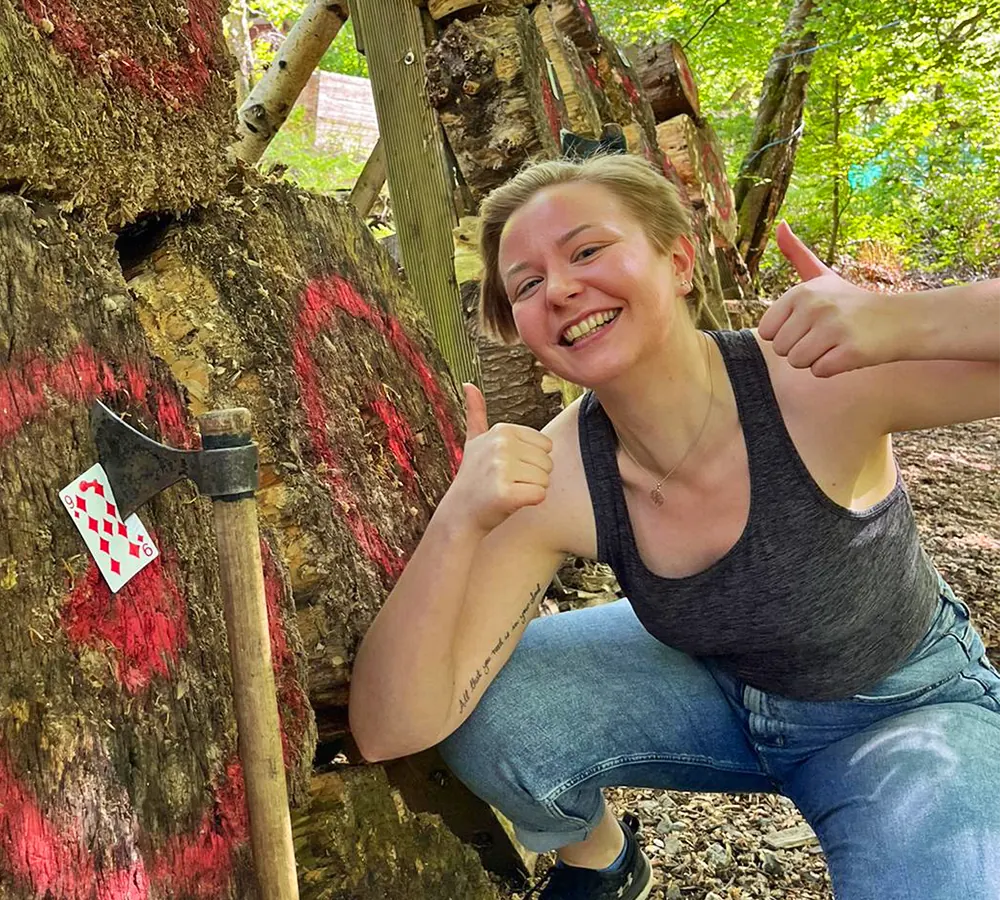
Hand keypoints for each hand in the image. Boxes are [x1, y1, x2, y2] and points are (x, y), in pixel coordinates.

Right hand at [444, 384, 553, 533]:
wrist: (460, 513)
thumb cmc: (474, 478)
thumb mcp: (474, 441)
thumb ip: (476, 413)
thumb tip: (469, 385)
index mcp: (502, 430)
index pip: (546, 445)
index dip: (531, 461)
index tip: (507, 467)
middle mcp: (501, 445)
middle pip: (548, 462)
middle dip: (532, 476)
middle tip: (507, 481)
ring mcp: (502, 468)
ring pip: (545, 479)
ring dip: (530, 489)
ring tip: (507, 490)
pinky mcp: (505, 493)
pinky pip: (540, 495)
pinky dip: (529, 502)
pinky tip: (509, 502)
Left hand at [758, 223, 897, 376]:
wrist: (900, 320)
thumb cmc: (852, 302)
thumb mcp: (822, 275)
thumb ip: (797, 254)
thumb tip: (780, 224)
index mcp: (802, 291)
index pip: (767, 331)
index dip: (786, 333)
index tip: (809, 323)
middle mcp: (815, 307)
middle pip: (781, 350)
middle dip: (801, 348)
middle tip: (826, 334)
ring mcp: (833, 329)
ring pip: (798, 363)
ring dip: (815, 359)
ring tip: (836, 342)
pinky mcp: (850, 351)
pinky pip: (819, 372)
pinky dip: (832, 368)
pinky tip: (848, 352)